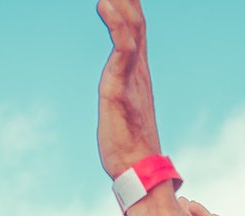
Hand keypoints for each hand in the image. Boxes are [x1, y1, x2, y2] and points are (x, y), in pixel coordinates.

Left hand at [96, 0, 160, 178]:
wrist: (138, 169)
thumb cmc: (127, 145)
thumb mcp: (122, 107)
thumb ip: (120, 90)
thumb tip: (117, 90)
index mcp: (138, 70)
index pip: (136, 25)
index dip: (131, 2)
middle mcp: (139, 67)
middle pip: (136, 18)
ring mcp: (132, 75)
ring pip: (131, 25)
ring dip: (122, 1)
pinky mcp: (121, 86)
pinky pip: (122, 47)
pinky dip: (115, 24)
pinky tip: (104, 6)